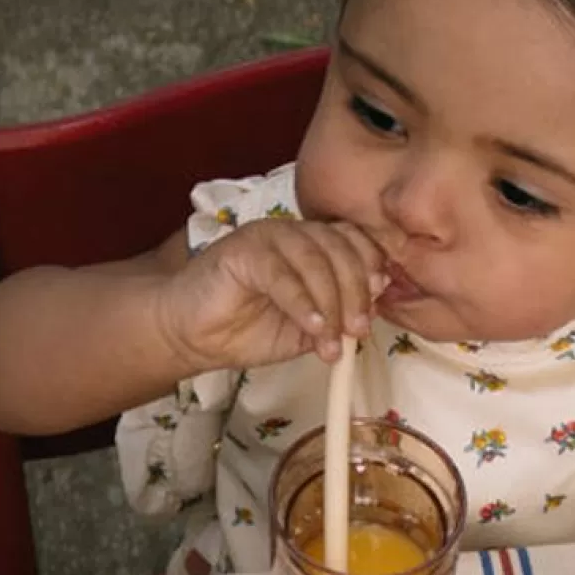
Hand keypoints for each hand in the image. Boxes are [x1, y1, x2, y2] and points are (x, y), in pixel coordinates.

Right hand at [156, 217, 389, 374]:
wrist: (196, 335)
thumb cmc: (248, 329)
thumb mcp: (308, 329)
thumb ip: (337, 318)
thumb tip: (370, 314)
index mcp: (313, 244)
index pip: (353, 240)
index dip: (371, 266)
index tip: (378, 300)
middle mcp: (293, 233)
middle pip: (339, 248)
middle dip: (355, 292)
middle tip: (358, 331)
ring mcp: (267, 237)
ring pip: (314, 259)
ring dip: (331, 303)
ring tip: (332, 341)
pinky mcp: (242, 250)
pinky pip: (281, 274)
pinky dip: (302, 303)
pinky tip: (313, 328)